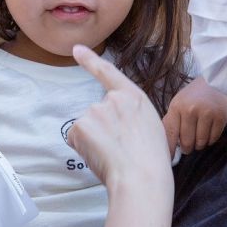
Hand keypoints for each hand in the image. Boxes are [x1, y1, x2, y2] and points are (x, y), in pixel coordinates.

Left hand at [67, 45, 171, 187]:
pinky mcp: (80, 127)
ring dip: (93, 141)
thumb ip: (130, 116)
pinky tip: (100, 156)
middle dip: (101, 131)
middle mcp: (112, 99)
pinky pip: (76, 139)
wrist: (141, 177)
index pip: (108, 73)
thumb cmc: (151, 159)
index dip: (90, 60)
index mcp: (134, 97)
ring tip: (113, 155)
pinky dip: (83, 149)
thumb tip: (115, 125)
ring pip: (86, 128)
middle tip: (119, 149)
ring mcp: (94, 112)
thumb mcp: (150, 126)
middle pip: (97, 113)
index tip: (77, 50)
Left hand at [162, 77, 226, 155]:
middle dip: (187, 148)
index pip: (171, 134)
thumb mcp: (178, 104)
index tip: (169, 159)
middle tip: (189, 146)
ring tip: (199, 136)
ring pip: (201, 143)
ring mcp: (207, 113)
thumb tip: (164, 144)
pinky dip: (210, 140)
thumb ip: (171, 122)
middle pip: (187, 142)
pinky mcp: (221, 117)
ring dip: (199, 144)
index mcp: (176, 107)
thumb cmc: (193, 96)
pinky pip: (213, 139)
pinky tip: (208, 132)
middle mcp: (190, 110)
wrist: (215, 81)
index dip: (170, 150)